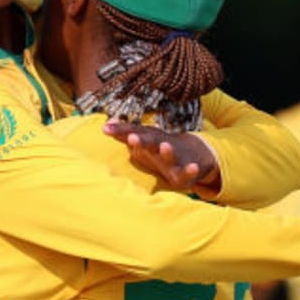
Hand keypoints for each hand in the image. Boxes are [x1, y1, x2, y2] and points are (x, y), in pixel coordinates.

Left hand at [103, 121, 219, 191]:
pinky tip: (194, 167)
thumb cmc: (160, 150)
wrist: (195, 153)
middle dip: (142, 139)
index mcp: (149, 139)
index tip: (105, 129)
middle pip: (151, 141)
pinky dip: (192, 169)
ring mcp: (175, 159)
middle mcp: (161, 146)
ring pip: (172, 155)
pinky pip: (190, 171)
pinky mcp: (186, 173)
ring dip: (168, 151)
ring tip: (164, 147)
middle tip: (132, 137)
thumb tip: (105, 125)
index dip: (120, 130)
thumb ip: (125, 135)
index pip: (133, 132)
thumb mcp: (143, 142)